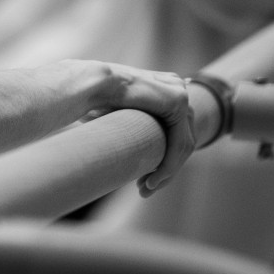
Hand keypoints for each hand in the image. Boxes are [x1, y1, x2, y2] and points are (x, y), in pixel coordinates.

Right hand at [84, 63, 194, 196]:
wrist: (90, 84)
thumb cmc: (94, 99)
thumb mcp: (121, 115)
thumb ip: (135, 127)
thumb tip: (124, 150)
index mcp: (164, 88)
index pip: (175, 132)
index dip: (163, 159)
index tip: (145, 180)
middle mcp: (176, 87)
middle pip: (181, 140)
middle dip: (166, 169)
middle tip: (146, 189)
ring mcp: (179, 93)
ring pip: (182, 145)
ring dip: (167, 172)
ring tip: (147, 188)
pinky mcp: (177, 101)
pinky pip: (179, 143)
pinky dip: (169, 165)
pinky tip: (153, 179)